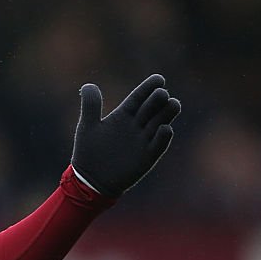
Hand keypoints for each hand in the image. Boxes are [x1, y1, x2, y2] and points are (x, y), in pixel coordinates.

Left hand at [70, 73, 180, 196]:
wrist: (91, 180)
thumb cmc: (88, 152)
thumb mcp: (87, 127)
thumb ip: (90, 106)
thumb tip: (88, 85)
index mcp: (123, 115)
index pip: (140, 97)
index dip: (149, 87)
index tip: (159, 79)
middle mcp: (137, 125)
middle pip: (153, 107)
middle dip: (159, 99)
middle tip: (161, 94)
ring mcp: (144, 140)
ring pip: (161, 121)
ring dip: (168, 113)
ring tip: (172, 103)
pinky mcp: (148, 156)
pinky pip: (160, 144)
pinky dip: (164, 136)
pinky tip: (165, 128)